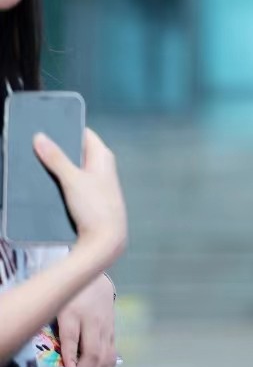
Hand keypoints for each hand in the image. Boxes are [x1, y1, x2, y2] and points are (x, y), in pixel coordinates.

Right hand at [34, 128, 127, 263]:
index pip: (83, 134)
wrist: (105, 240)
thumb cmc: (95, 208)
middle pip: (75, 151)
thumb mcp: (72, 179)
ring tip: (34, 163)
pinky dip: (59, 181)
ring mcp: (96, 182)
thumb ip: (56, 158)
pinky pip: (71, 183)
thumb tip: (40, 137)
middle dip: (57, 149)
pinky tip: (44, 184)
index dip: (66, 129)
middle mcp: (102, 167)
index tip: (45, 126)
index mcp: (103, 156)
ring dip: (56, 167)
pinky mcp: (89, 197)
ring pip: (72, 168)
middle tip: (33, 146)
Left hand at [54, 273, 116, 366]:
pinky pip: (113, 354)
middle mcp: (94, 321)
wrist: (94, 279)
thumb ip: (55, 331)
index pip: (72, 338)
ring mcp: (106, 327)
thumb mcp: (56, 309)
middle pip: (93, 353)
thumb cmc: (70, 295)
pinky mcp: (113, 331)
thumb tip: (57, 356)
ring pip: (105, 356)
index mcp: (74, 312)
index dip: (70, 358)